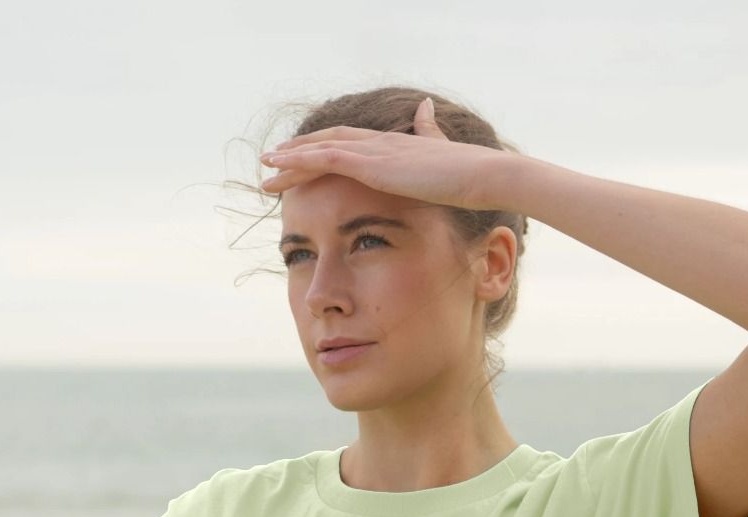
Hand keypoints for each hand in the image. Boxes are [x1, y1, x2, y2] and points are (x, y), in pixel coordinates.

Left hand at [259, 97, 510, 211]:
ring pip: (320, 150)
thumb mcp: (441, 153)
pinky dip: (298, 161)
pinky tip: (277, 165)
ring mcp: (374, 151)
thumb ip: (428, 133)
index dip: (322, 149)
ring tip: (265, 166)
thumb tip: (424, 108)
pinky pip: (326, 159)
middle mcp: (379, 143)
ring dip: (289, 158)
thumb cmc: (468, 177)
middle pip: (329, 144)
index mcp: (393, 145)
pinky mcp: (372, 164)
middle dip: (299, 153)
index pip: (349, 144)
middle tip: (273, 161)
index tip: (301, 158)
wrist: (482, 176)